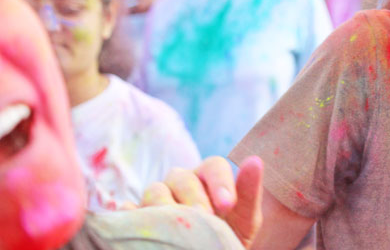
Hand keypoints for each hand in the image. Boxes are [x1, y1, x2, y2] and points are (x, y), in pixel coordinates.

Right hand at [142, 156, 263, 248]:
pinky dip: (133, 217)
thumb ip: (249, 191)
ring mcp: (157, 198)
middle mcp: (181, 181)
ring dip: (165, 207)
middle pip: (182, 177)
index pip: (213, 165)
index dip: (220, 182)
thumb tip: (255, 160)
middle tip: (204, 218)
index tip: (228, 204)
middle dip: (194, 197)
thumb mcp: (246, 218)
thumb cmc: (230, 234)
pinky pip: (129, 212)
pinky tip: (142, 228)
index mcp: (208, 176)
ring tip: (177, 226)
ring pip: (154, 191)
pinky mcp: (138, 216)